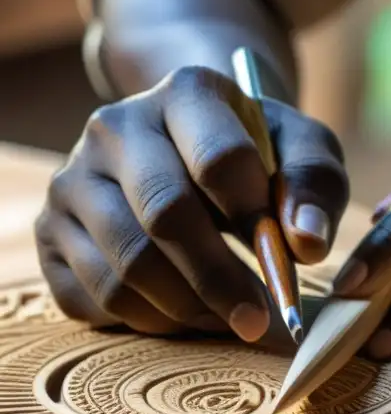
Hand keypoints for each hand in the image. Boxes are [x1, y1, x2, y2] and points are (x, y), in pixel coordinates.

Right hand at [35, 66, 347, 339]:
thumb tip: (308, 243)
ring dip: (188, 308)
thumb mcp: (303, 149)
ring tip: (231, 318)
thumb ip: (316, 185)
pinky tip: (187, 314)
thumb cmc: (259, 152)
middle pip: (165, 216)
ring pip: (126, 265)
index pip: (220, 159)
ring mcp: (73, 179)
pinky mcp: (51, 231)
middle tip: (259, 320)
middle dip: (220, 279)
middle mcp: (115, 127)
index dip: (256, 219)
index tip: (286, 262)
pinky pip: (96, 296)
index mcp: (186, 93)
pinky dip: (150, 321)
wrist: (189, 143)